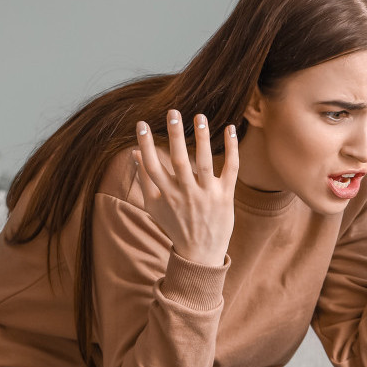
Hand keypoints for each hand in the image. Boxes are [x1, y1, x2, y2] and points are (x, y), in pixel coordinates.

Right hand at [133, 109, 238, 265]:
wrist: (200, 254)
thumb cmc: (175, 226)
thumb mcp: (154, 206)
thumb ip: (144, 179)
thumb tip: (134, 152)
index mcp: (166, 195)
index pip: (152, 166)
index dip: (146, 145)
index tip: (142, 124)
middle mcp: (185, 194)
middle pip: (178, 161)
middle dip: (175, 136)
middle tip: (172, 112)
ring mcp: (207, 195)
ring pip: (204, 163)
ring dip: (202, 138)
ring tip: (199, 116)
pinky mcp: (225, 197)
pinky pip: (231, 169)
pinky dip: (231, 149)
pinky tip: (230, 128)